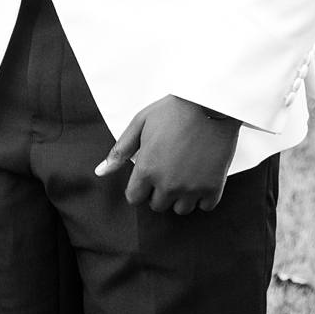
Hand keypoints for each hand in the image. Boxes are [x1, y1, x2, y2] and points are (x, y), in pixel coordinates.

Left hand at [94, 94, 238, 214]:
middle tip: (166, 171)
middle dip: (158, 192)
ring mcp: (192, 188)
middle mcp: (168, 184)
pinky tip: (200, 177)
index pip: (134, 198)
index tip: (147, 176)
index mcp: (147, 169)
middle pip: (157, 205)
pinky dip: (202, 196)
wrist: (209, 104)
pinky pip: (205, 206)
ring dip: (180, 197)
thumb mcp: (139, 124)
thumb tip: (100, 172)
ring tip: (183, 175)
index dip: (139, 187)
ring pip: (181, 209)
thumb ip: (119, 151)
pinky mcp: (214, 187)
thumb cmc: (172, 111)